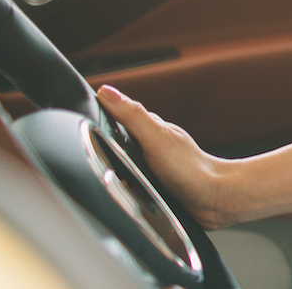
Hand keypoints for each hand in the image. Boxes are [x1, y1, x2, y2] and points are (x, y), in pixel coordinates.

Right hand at [97, 85, 237, 229]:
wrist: (214, 200)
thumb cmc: (191, 169)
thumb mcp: (156, 137)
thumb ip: (132, 116)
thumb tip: (106, 92)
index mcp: (151, 130)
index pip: (117, 116)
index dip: (97, 116)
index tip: (77, 117)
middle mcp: (152, 146)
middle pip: (117, 141)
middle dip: (100, 146)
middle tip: (83, 152)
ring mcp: (154, 167)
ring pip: (122, 163)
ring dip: (111, 168)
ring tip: (97, 174)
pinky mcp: (156, 187)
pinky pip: (131, 183)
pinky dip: (123, 186)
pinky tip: (118, 191)